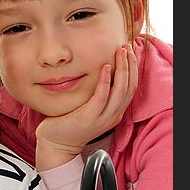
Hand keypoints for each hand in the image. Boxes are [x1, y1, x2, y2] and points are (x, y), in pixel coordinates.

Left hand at [35, 44, 136, 170]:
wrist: (56, 142)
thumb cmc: (70, 120)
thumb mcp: (90, 105)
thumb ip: (99, 92)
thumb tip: (101, 68)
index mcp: (115, 112)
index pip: (131, 87)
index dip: (133, 68)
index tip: (129, 52)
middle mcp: (113, 115)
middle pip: (129, 87)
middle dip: (131, 65)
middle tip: (126, 47)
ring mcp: (102, 118)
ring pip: (120, 91)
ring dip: (122, 69)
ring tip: (120, 53)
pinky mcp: (89, 118)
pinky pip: (101, 97)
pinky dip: (105, 81)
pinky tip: (105, 67)